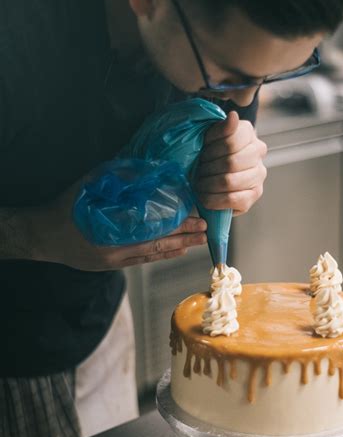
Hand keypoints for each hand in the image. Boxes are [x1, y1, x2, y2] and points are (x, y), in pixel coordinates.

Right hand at [25, 183, 206, 270]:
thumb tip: (143, 171)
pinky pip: (142, 260)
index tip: (195, 218)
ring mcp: (114, 260)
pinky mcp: (112, 265)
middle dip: (183, 238)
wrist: (42, 236)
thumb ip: (115, 179)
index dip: (176, 225)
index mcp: (111, 231)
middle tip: (205, 231)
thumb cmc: (65, 208)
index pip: (152, 229)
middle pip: (157, 245)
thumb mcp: (87, 186)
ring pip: (152, 255)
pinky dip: (161, 255)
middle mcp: (116, 250)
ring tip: (197, 242)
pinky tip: (176, 251)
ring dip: (177, 248)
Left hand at [196, 111, 266, 215]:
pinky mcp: (255, 194)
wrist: (210, 172)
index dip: (211, 150)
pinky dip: (214, 200)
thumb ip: (219, 128)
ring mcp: (259, 174)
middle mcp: (258, 151)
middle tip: (197, 171)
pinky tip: (205, 197)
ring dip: (208, 184)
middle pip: (231, 162)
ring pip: (230, 181)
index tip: (200, 154)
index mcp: (247, 132)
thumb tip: (233, 116)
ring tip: (198, 184)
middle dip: (208, 169)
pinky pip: (233, 199)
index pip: (231, 142)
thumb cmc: (206, 152)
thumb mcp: (208, 137)